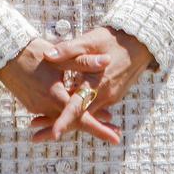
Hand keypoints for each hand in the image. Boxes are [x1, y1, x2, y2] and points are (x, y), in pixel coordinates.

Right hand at [0, 37, 120, 144]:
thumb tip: (106, 60)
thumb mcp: (60, 56)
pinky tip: (74, 106)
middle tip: (114, 125)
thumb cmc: (33, 52)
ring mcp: (37, 107)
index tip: (116, 137)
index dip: (100, 128)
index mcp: (55, 95)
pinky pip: (51, 113)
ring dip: (80, 117)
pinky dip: (64, 113)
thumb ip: (83, 61)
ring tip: (102, 116)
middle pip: (74, 121)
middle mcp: (46, 106)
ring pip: (62, 117)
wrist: (4, 54)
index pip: (82, 117)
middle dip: (94, 124)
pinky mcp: (32, 104)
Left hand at [30, 26, 155, 143]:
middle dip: (56, 124)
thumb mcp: (89, 40)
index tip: (53, 134)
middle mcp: (103, 95)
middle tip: (34, 131)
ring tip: (41, 122)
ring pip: (85, 113)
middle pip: (78, 116)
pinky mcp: (111, 96)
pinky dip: (79, 111)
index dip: (64, 120)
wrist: (139, 43)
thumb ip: (68, 49)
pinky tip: (65, 109)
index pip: (78, 106)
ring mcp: (109, 97)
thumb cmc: (112, 39)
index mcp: (96, 82)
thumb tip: (47, 55)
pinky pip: (93, 106)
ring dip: (66, 118)